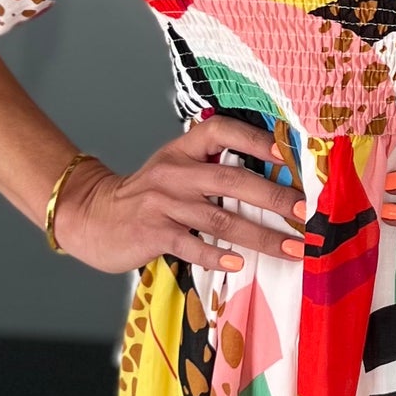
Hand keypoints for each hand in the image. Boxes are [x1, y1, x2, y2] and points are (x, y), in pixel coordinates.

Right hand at [55, 116, 305, 273]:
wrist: (90, 217)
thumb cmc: (144, 197)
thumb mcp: (173, 170)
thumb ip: (210, 168)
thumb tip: (270, 178)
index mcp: (182, 151)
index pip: (220, 131)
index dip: (255, 138)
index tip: (287, 154)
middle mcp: (174, 172)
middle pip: (232, 181)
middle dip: (275, 197)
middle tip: (306, 213)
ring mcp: (162, 203)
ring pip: (221, 219)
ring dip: (262, 236)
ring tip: (292, 248)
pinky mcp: (153, 234)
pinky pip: (192, 245)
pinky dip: (217, 256)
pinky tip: (240, 265)